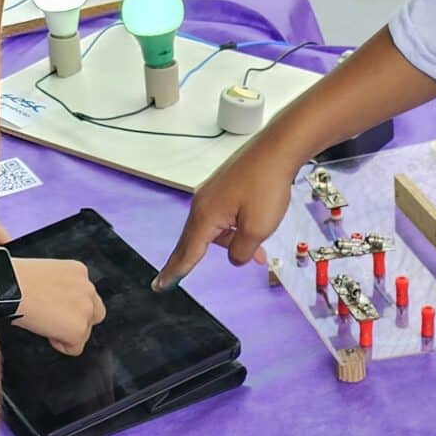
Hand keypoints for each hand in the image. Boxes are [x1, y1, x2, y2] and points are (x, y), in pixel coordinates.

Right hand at [10, 256, 105, 355]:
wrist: (9, 288)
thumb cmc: (15, 280)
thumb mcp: (46, 274)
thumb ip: (61, 287)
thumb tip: (57, 302)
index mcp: (79, 271)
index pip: (85, 295)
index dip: (68, 305)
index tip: (52, 306)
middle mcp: (88, 288)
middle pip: (94, 313)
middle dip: (77, 320)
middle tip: (54, 321)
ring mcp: (86, 309)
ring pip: (85, 331)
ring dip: (67, 333)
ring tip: (45, 324)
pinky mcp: (79, 329)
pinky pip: (75, 348)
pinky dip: (61, 346)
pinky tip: (45, 332)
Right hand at [155, 135, 299, 289]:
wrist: (277, 149)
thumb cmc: (266, 187)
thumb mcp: (257, 229)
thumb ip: (241, 251)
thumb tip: (234, 257)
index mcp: (204, 217)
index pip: (186, 253)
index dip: (174, 272)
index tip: (158, 286)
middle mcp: (201, 204)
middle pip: (194, 241)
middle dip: (191, 261)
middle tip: (169, 280)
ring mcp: (211, 192)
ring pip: (213, 228)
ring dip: (229, 242)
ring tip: (258, 253)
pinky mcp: (222, 185)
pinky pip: (221, 215)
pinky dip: (233, 228)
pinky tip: (252, 230)